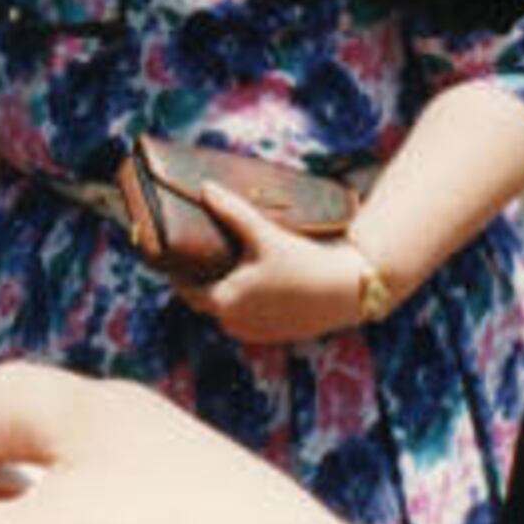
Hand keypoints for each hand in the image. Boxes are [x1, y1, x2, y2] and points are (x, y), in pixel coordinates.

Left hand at [181, 187, 373, 346]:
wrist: (346, 290)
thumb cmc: (302, 261)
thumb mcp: (264, 234)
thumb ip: (232, 212)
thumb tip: (205, 188)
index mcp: (223, 301)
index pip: (185, 289)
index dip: (179, 272)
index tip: (177, 255)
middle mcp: (233, 323)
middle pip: (205, 301)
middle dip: (202, 281)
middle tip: (205, 255)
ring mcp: (254, 333)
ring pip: (227, 312)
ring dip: (226, 294)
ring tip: (231, 266)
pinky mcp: (274, 336)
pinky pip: (248, 320)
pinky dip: (247, 304)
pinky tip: (257, 283)